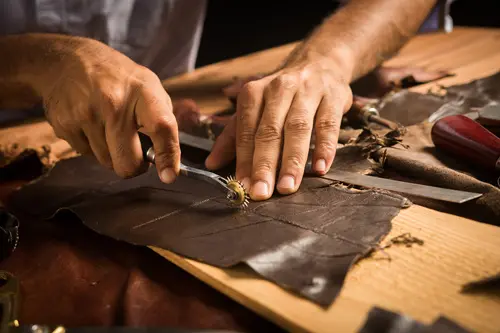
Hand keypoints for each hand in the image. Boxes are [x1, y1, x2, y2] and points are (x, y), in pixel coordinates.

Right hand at [41, 37, 179, 181]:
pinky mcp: (65, 124)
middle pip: (128, 161)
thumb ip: (162, 119)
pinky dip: (92, 147)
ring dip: (112, 153)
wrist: (69, 60)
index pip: (162, 127)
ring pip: (106, 162)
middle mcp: (114, 103)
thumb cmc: (118, 78)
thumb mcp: (149, 86)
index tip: (169, 175)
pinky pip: (85, 154)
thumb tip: (170, 160)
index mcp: (143, 92)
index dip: (168, 156)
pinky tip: (91, 125)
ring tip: (109, 128)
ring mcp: (86, 114)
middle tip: (136, 156)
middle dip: (134, 167)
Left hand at [206, 59, 352, 199]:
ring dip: (292, 161)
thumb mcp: (254, 108)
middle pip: (270, 131)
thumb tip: (212, 164)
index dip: (244, 160)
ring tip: (287, 187)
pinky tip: (320, 168)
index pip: (247, 131)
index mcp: (254, 92)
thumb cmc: (282, 94)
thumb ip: (233, 137)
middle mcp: (279, 89)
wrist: (320, 63)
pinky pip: (328, 124)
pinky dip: (324, 147)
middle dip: (265, 164)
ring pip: (298, 128)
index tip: (243, 186)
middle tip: (262, 192)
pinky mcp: (333, 97)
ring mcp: (308, 91)